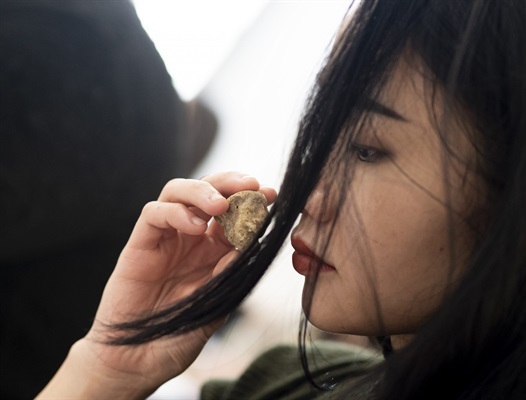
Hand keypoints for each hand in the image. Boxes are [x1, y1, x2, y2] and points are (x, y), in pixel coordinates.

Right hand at [42, 173, 276, 397]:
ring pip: (178, 192)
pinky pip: (154, 213)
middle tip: (252, 186)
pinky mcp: (139, 245)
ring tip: (221, 206)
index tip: (272, 196)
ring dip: (203, 192)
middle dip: (231, 183)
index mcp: (214, 251)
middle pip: (208, 192)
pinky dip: (176, 212)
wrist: (137, 363)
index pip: (234, 213)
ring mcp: (165, 239)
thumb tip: (252, 243)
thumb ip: (231, 275)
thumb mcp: (215, 305)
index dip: (253, 201)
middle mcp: (190, 239)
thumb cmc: (178, 337)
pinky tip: (195, 227)